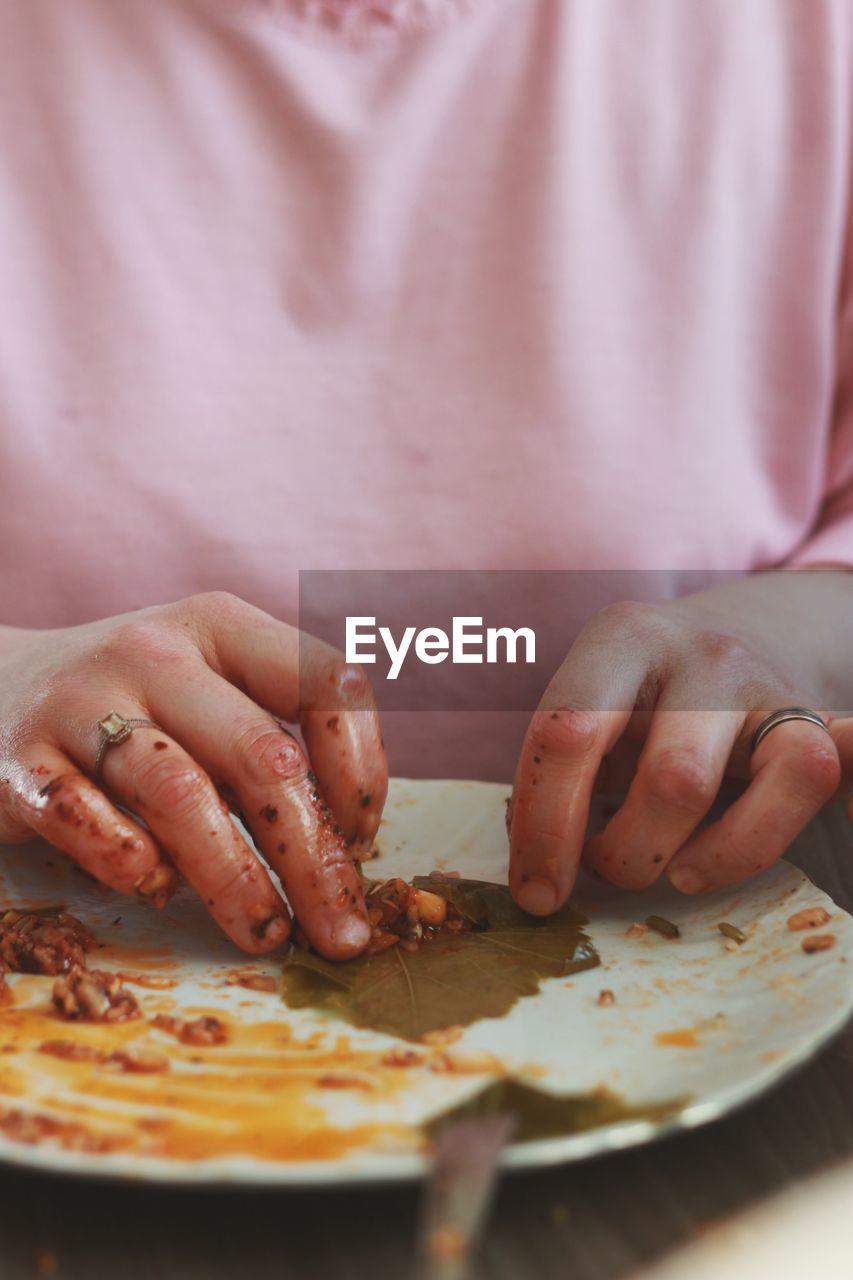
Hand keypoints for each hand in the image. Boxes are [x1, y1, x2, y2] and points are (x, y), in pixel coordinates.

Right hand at [0, 593, 386, 958]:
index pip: (324, 680)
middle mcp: (155, 652)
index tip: (361, 839)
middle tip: (338, 930)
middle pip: (259, 755)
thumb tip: (344, 851)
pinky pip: (86, 819)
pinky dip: (131, 863)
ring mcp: (81, 701)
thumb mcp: (207, 691)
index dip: (362, 767)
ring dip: (234, 878)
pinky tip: (158, 889)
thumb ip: (267, 743)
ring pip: (179, 793)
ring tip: (265, 933)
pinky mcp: (18, 760)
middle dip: (311, 855)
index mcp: (221, 626)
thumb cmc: (134, 705)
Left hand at [508, 574, 846, 912]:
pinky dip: (840, 810)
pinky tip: (820, 836)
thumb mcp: (591, 703)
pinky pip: (841, 771)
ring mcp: (772, 687)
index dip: (545, 828)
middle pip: (673, 779)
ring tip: (678, 870)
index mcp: (622, 637)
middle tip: (606, 867)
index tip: (535, 894)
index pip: (568, 734)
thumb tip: (535, 870)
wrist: (746, 631)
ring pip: (773, 785)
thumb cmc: (644, 692)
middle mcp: (703, 653)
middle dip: (628, 853)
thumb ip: (556, 768)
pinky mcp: (820, 724)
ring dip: (714, 857)